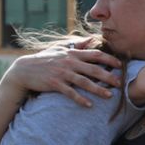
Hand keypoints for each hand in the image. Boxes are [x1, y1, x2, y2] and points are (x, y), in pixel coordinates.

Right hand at [3, 39, 123, 107]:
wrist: (24, 70)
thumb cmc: (44, 59)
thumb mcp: (60, 49)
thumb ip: (77, 45)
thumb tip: (91, 39)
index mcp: (72, 54)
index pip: (95, 54)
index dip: (109, 59)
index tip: (120, 65)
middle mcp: (69, 62)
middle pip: (93, 69)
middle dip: (108, 76)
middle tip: (120, 84)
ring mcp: (62, 73)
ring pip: (84, 82)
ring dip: (98, 89)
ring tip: (109, 96)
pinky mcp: (54, 84)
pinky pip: (70, 92)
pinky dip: (80, 99)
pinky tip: (89, 105)